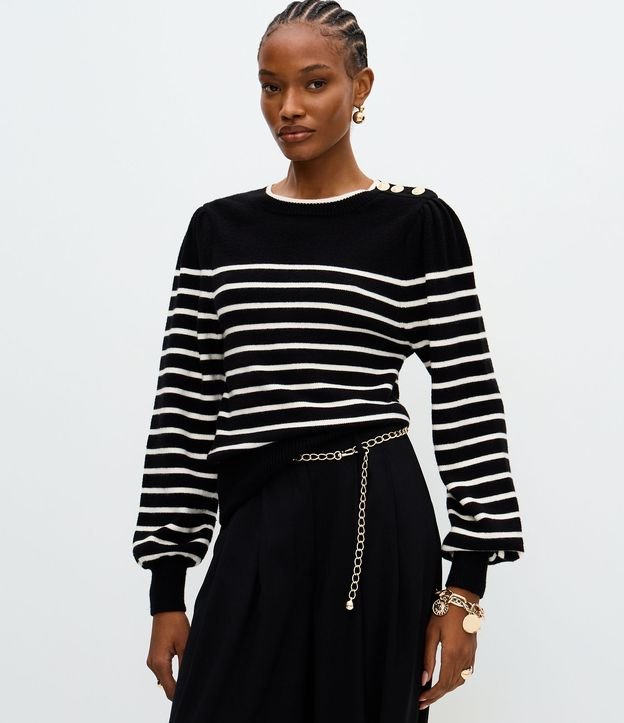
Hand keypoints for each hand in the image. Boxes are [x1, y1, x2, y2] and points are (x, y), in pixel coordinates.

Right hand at [146, 611, 189, 700]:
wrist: (166, 609)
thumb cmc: (176, 624)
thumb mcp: (185, 645)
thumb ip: (185, 665)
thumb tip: (189, 681)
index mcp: (160, 663)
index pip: (169, 689)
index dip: (181, 695)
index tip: (193, 693)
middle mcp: (153, 665)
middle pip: (166, 686)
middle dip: (179, 688)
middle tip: (194, 684)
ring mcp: (152, 661)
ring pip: (164, 679)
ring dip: (175, 681)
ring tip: (190, 676)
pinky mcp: (154, 657)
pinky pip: (163, 671)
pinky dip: (171, 674)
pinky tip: (182, 668)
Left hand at [418, 587, 479, 710]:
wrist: (463, 601)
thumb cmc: (445, 612)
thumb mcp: (431, 633)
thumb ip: (428, 658)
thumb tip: (424, 678)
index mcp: (452, 654)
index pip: (442, 683)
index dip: (432, 694)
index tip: (422, 699)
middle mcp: (463, 658)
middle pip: (450, 685)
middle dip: (436, 696)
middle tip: (423, 701)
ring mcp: (470, 655)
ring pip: (459, 681)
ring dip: (446, 690)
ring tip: (433, 694)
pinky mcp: (472, 652)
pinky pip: (466, 673)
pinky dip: (456, 682)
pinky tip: (448, 681)